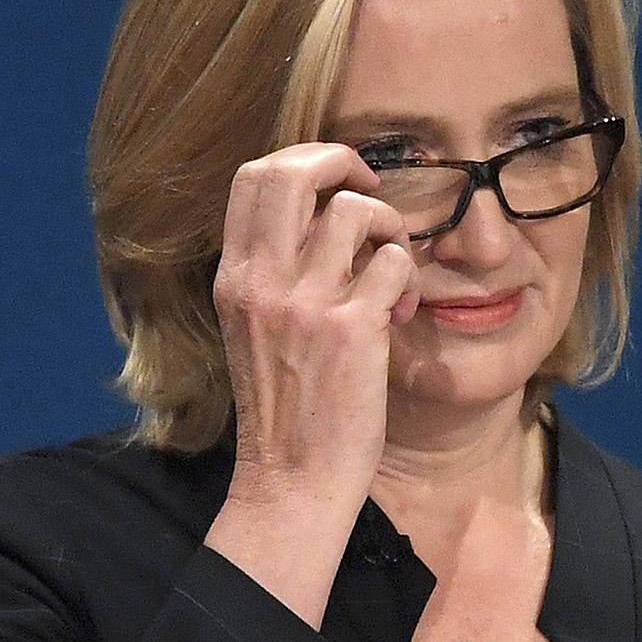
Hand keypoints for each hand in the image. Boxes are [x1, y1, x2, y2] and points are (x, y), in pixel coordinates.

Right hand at [211, 142, 420, 517]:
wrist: (293, 480)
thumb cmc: (284, 409)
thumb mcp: (254, 329)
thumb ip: (274, 273)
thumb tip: (319, 217)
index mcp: (234, 278)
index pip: (254, 177)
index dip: (303, 160)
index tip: (335, 185)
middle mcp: (262, 281)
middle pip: (293, 169)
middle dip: (342, 162)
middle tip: (370, 192)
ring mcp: (305, 303)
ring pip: (356, 209)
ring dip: (389, 229)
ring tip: (389, 273)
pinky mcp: (351, 329)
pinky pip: (395, 262)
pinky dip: (407, 280)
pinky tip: (398, 316)